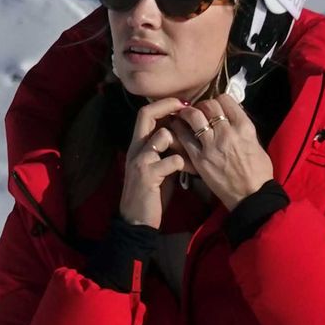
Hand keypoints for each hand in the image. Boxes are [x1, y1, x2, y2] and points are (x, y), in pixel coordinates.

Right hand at [120, 96, 191, 228]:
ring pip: (163, 135)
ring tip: (188, 152)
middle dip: (168, 107)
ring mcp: (141, 161)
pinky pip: (172, 160)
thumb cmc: (150, 194)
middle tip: (186, 108)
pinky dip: (183, 164)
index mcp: (138, 145)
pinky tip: (187, 171)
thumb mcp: (156, 167)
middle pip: (147, 115)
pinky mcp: (148, 176)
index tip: (181, 104)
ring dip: (179, 141)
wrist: (136, 220)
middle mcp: (136, 148)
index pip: (145, 113)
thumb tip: (181, 135)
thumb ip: (165, 151)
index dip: (163, 104)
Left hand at [167, 94, 274, 211]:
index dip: (217, 100)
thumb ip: (241, 127)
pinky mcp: (200, 160)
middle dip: (201, 105)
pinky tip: (176, 129)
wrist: (251, 196)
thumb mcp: (255, 142)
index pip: (225, 100)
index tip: (214, 107)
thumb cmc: (258, 172)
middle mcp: (227, 132)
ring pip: (194, 116)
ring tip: (184, 116)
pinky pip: (184, 138)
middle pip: (208, 105)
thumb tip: (228, 116)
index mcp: (244, 127)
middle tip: (198, 111)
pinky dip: (178, 130)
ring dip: (186, 113)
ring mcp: (212, 146)